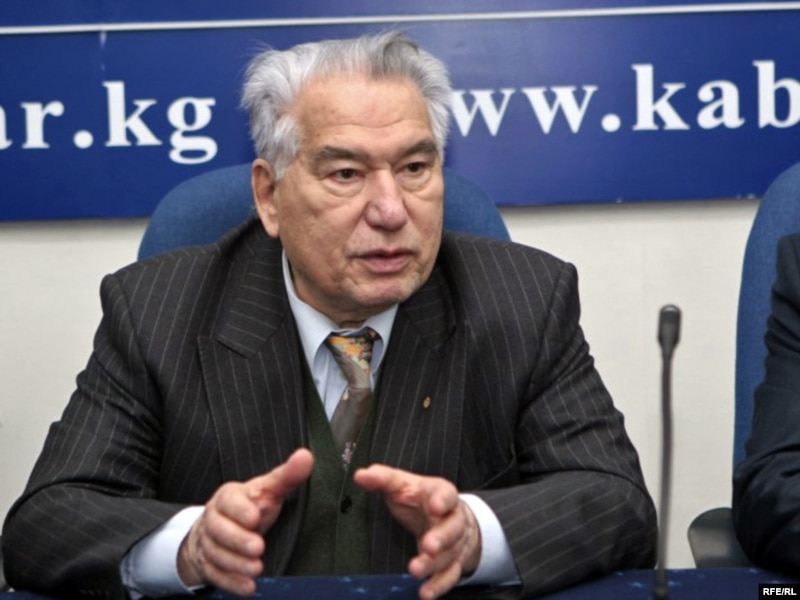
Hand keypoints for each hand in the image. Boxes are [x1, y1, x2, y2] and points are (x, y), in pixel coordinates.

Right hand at [177, 448, 313, 595]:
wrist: (219, 529)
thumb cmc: (249, 506)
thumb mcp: (268, 490)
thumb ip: (287, 476)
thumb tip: (306, 456)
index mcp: (227, 497)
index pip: (229, 501)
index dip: (240, 509)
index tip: (255, 516)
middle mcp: (214, 520)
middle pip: (219, 530)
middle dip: (238, 540)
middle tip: (258, 547)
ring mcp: (209, 544)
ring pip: (216, 554)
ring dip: (237, 564)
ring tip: (256, 568)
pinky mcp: (210, 565)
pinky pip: (216, 575)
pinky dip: (232, 582)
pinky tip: (248, 587)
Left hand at [354, 464, 480, 599]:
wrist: (447, 515)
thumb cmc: (420, 498)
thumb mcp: (402, 484)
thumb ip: (383, 478)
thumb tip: (361, 475)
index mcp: (441, 494)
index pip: (446, 494)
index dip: (442, 500)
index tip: (435, 506)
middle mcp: (452, 518)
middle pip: (452, 527)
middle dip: (441, 537)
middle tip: (428, 545)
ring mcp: (455, 542)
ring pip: (449, 554)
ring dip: (433, 564)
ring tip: (415, 570)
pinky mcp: (453, 562)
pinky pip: (449, 575)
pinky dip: (438, 585)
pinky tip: (425, 593)